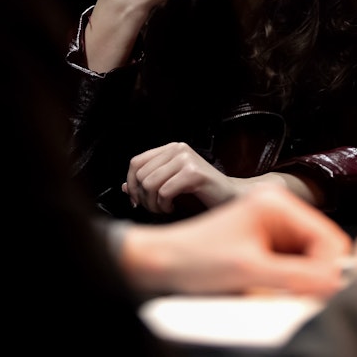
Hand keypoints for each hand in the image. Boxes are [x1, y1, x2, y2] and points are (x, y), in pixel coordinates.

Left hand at [119, 185, 351, 296]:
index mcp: (277, 205)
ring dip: (296, 282)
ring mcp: (270, 229)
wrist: (162, 262)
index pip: (328, 238)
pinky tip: (264, 289)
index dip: (329, 269)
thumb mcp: (250, 270)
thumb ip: (297, 277)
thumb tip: (335, 284)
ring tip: (270, 290)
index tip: (321, 294)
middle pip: (319, 251)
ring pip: (306, 262)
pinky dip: (283, 283)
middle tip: (292, 296)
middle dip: (311, 276)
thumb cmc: (194, 258)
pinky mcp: (262, 246)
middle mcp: (277, 212)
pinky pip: (289, 268)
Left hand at [123, 142, 244, 212]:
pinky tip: (174, 207)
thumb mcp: (171, 185)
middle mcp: (178, 149)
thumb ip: (149, 183)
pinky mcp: (193, 172)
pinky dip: (165, 205)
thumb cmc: (202, 192)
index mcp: (170, 148)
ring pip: (150, 184)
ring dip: (154, 204)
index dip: (131, 183)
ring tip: (165, 208)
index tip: (136, 200)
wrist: (231, 196)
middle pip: (141, 175)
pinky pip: (165, 192)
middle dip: (144, 198)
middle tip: (156, 208)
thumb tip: (125, 187)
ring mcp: (186, 159)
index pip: (136, 162)